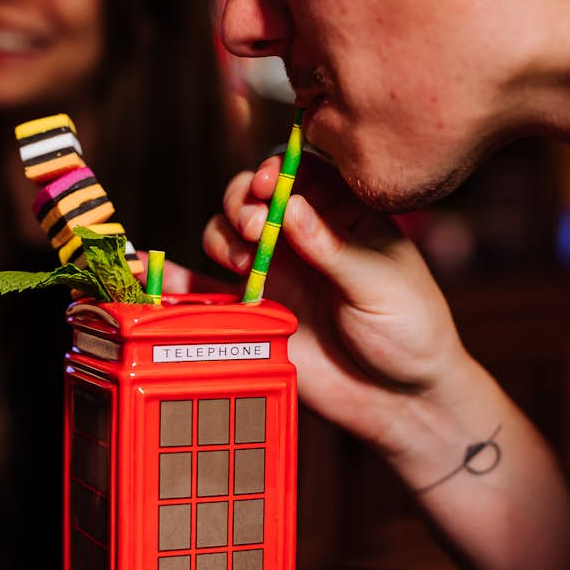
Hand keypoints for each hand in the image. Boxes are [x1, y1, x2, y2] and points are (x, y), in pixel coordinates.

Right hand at [202, 155, 471, 459]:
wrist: (399, 401)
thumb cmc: (410, 332)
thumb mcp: (380, 282)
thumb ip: (332, 246)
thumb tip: (290, 205)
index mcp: (343, 219)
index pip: (301, 173)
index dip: (277, 168)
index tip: (267, 183)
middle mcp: (302, 240)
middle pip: (254, 198)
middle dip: (244, 202)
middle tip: (256, 229)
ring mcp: (276, 275)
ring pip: (227, 235)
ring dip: (223, 236)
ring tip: (243, 262)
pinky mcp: (254, 314)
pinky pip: (210, 292)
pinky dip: (182, 282)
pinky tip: (159, 273)